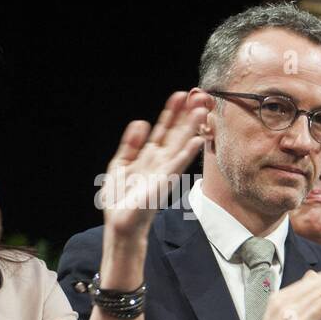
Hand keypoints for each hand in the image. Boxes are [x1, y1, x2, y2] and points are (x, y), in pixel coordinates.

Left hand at [99, 91, 205, 238]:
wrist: (121, 223)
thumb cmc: (121, 200)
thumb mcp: (119, 164)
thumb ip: (131, 144)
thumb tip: (141, 122)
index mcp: (149, 156)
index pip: (163, 130)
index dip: (171, 113)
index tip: (180, 96)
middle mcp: (160, 161)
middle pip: (175, 134)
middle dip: (186, 116)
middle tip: (198, 97)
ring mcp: (164, 171)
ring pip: (180, 145)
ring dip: (191, 129)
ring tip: (201, 112)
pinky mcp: (164, 182)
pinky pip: (177, 164)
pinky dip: (187, 152)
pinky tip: (196, 140)